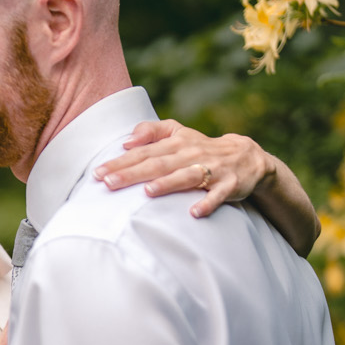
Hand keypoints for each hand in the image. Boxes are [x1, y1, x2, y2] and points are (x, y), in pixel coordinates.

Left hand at [94, 118, 271, 219]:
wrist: (246, 157)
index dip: (121, 162)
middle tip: (109, 183)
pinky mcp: (228, 185)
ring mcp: (211, 169)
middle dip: (133, 173)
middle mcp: (191, 154)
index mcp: (176, 143)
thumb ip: (152, 131)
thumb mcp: (178, 133)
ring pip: (186, 176)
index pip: (143, 152)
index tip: (98, 173)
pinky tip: (194, 213)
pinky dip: (207, 203)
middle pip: (158, 164)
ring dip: (168, 184)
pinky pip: (217, 196)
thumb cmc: (201, 147)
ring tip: (148, 192)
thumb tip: (126, 142)